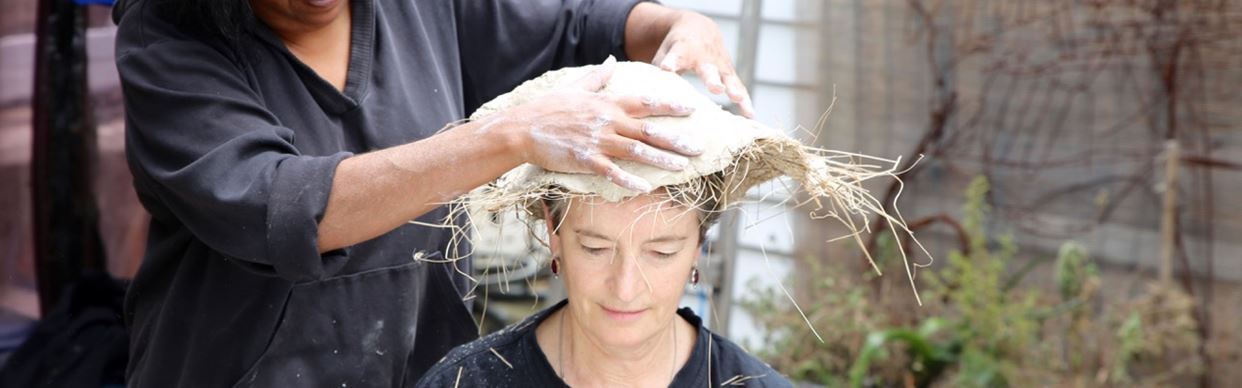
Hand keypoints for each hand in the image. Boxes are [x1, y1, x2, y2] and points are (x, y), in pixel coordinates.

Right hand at [501, 58, 703, 191]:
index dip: (670, 106)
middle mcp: (608, 121)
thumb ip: (598, 77)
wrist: (522, 128)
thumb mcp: (575, 87)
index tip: (692, 108)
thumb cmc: (548, 108)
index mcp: (608, 103)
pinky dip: (629, 179)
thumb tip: (611, 60)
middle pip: (649, 131)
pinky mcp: (586, 160)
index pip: (646, 103)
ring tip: (683, 167)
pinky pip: (613, 171)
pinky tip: (646, 186)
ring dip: (662, 159)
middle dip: (677, 139)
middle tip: (700, 146)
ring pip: (637, 151)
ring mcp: (598, 141)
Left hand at [650, 11, 754, 117]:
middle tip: (716, 89)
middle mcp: (703, 56)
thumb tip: (643, 100)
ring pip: (727, 76)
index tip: (666, 69)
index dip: (671, 63)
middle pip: (707, 68)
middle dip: (712, 79)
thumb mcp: (663, 55)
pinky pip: (738, 86)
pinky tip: (751, 114)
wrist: (699, 29)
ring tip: (738, 99)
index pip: (675, 57)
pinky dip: (745, 100)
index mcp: (682, 51)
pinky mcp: (729, 72)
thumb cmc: (675, 48)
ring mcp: (718, 63)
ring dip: (733, 88)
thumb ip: (655, 75)